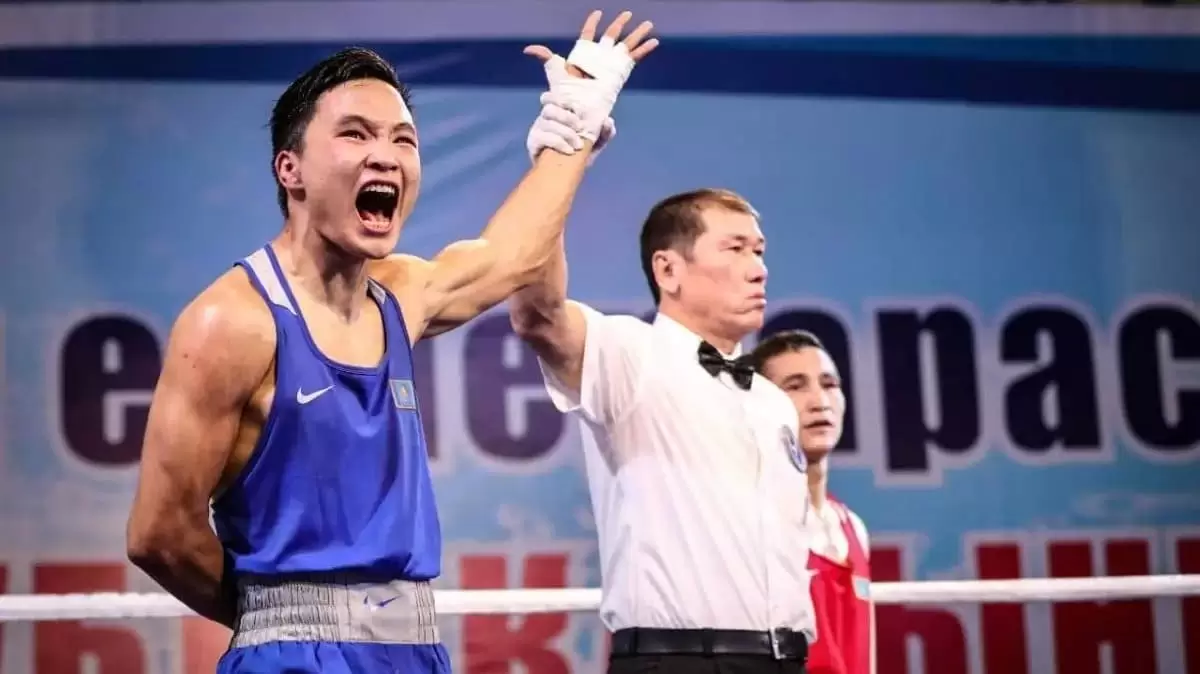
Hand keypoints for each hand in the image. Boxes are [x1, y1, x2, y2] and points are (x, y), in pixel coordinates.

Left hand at [524, 10, 657, 141]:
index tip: (596, 13)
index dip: (592, 24)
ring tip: (648, 24)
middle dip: (620, 24)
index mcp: (584, 54)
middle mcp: (599, 57)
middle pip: (612, 35)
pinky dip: (644, 49)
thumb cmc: (566, 89)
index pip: (588, 34)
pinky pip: (635, 57)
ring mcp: (611, 63)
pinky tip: (655, 41)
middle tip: (628, 14)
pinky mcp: (621, 71)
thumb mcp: (554, 68)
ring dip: (637, 33)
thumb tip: (527, 49)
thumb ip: (544, 56)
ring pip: (627, 43)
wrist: (579, 105)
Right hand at [526, 92, 616, 164]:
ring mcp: (537, 131)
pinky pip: (542, 138)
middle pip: (549, 109)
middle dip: (567, 117)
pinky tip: (569, 151)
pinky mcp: (533, 143)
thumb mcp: (596, 143)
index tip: (574, 107)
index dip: (558, 98)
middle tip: (580, 128)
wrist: (565, 177)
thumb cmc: (580, 155)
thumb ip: (604, 132)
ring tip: (578, 146)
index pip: (550, 98)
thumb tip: (608, 121)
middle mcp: (545, 119)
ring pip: (547, 123)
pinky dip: (558, 142)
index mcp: (557, 114)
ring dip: (566, 133)